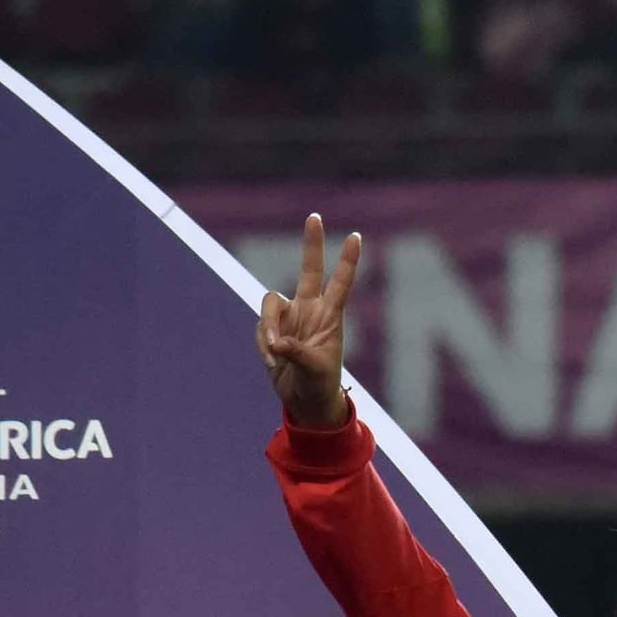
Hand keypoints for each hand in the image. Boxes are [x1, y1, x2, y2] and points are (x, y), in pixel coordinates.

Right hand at [256, 214, 360, 431]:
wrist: (305, 400)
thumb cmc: (319, 385)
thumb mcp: (315, 371)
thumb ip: (297, 353)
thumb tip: (277, 341)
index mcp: (330, 317)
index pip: (340, 283)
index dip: (347, 261)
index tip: (356, 236)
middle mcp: (310, 310)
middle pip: (308, 269)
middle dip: (311, 244)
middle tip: (315, 216)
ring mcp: (289, 317)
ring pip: (270, 304)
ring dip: (267, 328)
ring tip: (275, 355)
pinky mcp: (271, 327)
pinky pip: (260, 327)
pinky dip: (263, 345)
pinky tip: (273, 362)